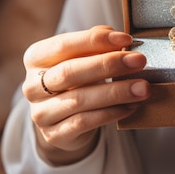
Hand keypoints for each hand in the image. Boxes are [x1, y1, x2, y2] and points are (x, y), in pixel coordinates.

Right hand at [22, 25, 149, 164]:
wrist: (66, 120)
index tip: (126, 39)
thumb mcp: (83, 57)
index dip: (96, 41)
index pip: (64, 45)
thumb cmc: (79, 80)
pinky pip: (84, 122)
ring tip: (142, 87)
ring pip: (79, 100)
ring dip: (116, 92)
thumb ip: (96, 44)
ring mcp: (41, 113)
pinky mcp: (54, 134)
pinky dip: (111, 113)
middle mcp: (32, 86)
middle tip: (139, 61)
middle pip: (70, 72)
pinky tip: (130, 106)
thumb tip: (119, 39)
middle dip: (108, 65)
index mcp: (36, 58)